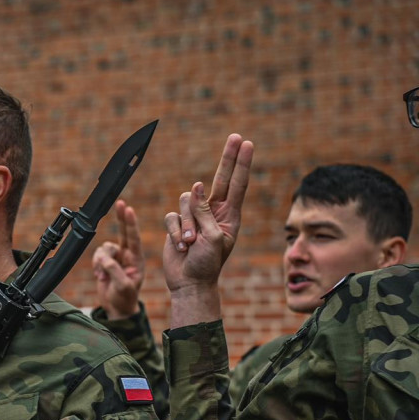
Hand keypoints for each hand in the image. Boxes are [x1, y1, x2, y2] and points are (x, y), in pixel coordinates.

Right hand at [93, 200, 144, 319]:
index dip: (130, 223)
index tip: (128, 209)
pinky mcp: (106, 262)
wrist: (117, 308)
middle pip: (123, 232)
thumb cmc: (125, 298)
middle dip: (121, 218)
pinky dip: (96, 265)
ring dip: (101, 261)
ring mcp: (116, 258)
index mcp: (137, 259)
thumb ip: (114, 270)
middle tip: (120, 202)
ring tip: (103, 275)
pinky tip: (100, 276)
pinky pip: (97, 255)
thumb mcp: (122, 286)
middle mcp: (127, 255)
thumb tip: (104, 258)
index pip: (134, 238)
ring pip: (105, 248)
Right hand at [162, 134, 253, 293]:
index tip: (246, 143)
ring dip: (187, 224)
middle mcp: (213, 212)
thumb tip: (197, 186)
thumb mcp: (213, 238)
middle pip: (219, 179)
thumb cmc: (207, 264)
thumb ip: (205, 211)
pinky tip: (181, 247)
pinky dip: (175, 232)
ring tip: (191, 244)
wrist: (189, 283)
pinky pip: (172, 216)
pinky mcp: (177, 224)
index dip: (241, 163)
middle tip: (235, 137)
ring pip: (186, 201)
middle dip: (227, 158)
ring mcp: (194, 217)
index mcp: (230, 216)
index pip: (237, 184)